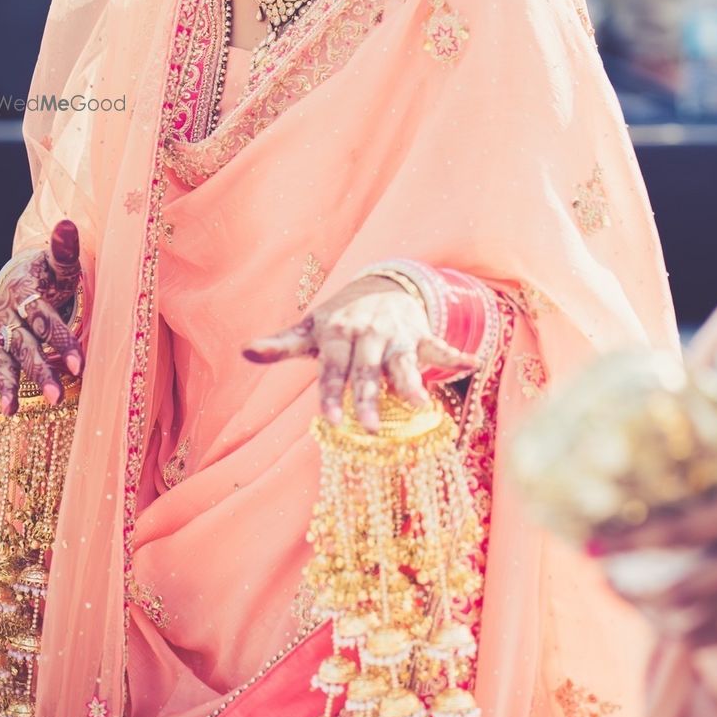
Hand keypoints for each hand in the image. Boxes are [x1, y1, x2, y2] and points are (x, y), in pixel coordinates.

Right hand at [0, 220, 84, 416]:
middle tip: (58, 397)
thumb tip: (68, 224)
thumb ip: (64, 250)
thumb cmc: (48, 274)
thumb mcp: (58, 262)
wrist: (21, 277)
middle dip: (40, 371)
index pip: (44, 318)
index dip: (62, 340)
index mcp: (24, 292)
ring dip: (5, 386)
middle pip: (24, 345)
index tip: (81, 365)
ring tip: (10, 412)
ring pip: (0, 360)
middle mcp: (5, 314)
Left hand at [242, 277, 479, 431]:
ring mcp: (397, 335)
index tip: (329, 420)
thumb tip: (244, 350)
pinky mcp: (422, 335)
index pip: (333, 369)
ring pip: (404, 362)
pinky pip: (439, 346)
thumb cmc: (340, 321)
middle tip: (369, 430)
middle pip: (368, 371)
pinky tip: (472, 363)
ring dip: (412, 382)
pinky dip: (456, 355)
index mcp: (338, 335)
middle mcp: (368, 335)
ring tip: (420, 406)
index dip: (331, 393)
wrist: (380, 286)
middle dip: (368, 398)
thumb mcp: (311, 331)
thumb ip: (281, 345)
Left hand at [592, 362, 716, 644]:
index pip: (683, 532)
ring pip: (711, 622)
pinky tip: (685, 623)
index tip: (592, 543)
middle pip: (685, 590)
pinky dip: (708, 633)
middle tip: (603, 577)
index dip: (632, 540)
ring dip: (667, 618)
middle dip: (638, 590)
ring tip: (635, 604)